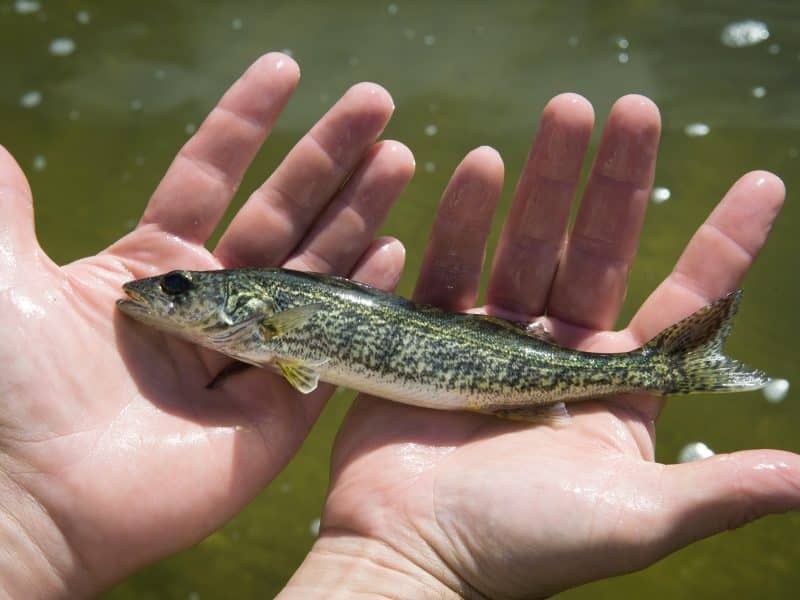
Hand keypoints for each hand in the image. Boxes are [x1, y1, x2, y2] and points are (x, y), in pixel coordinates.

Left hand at [0, 53, 413, 595]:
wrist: (31, 498)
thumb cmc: (9, 383)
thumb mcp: (5, 274)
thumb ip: (8, 208)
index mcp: (149, 266)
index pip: (209, 175)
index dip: (247, 121)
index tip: (286, 67)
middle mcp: (208, 303)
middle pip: (282, 213)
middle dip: (328, 156)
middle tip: (375, 102)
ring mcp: (249, 353)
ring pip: (318, 269)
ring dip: (360, 213)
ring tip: (398, 156)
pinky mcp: (278, 407)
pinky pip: (332, 342)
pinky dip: (364, 296)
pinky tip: (396, 247)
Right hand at [282, 94, 797, 597]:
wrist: (411, 555)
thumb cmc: (523, 546)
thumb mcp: (634, 522)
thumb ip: (717, 493)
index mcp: (616, 390)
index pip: (684, 304)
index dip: (724, 244)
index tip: (761, 182)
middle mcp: (558, 356)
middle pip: (600, 252)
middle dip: (619, 182)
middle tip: (631, 108)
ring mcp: (494, 342)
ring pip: (527, 246)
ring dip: (544, 181)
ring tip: (562, 112)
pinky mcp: (432, 338)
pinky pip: (452, 268)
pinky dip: (464, 220)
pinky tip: (480, 168)